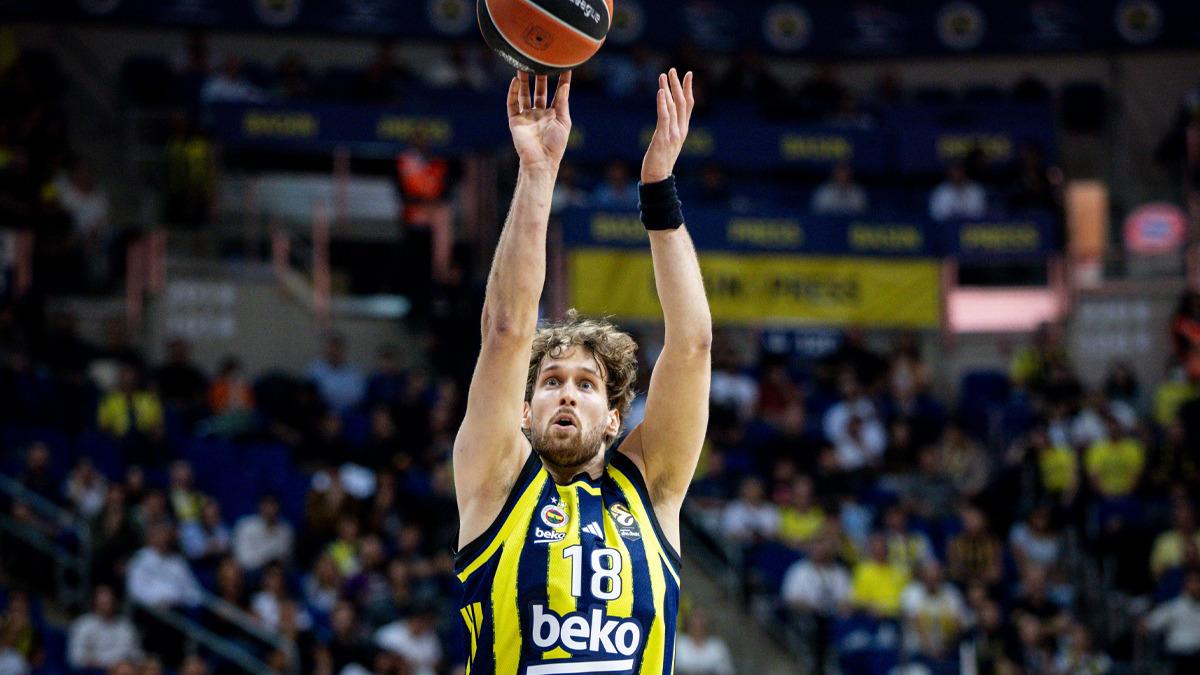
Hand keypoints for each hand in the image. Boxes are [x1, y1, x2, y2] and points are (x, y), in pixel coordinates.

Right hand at [507, 71, 571, 172]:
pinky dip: (513, 92)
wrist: (540, 161)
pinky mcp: (515, 120)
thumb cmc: (555, 145)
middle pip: (539, 90)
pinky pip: (512, 103)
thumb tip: (565, 85)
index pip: (557, 92)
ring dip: (524, 80)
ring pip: (524, 94)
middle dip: (540, 76)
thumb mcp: (563, 121)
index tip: (564, 65)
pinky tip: (515, 81)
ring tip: (525, 65)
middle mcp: (539, 113)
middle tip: (541, 61)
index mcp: (554, 114)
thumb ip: (563, 102)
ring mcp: (527, 116)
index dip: (561, 80)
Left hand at [641, 68, 694, 183]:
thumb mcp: (668, 142)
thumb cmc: (660, 162)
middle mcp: (680, 130)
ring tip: (663, 75)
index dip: (688, 88)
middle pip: (681, 102)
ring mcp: (672, 134)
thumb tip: (666, 116)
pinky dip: (663, 104)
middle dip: (677, 84)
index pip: (688, 105)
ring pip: (672, 107)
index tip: (687, 73)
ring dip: (668, 89)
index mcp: (683, 130)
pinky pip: (664, 118)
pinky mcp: (662, 139)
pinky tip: (661, 92)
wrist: (658, 178)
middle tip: (672, 70)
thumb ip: (669, 129)